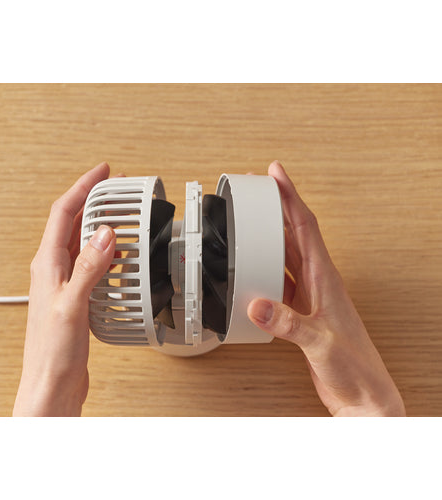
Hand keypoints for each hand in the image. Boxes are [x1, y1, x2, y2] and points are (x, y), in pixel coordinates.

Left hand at [13, 162, 115, 415]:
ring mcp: (66, 281)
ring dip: (103, 223)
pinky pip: (93, 262)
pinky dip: (109, 250)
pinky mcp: (77, 295)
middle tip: (120, 189)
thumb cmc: (52, 350)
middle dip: (96, 200)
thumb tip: (105, 234)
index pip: (64, 213)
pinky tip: (121, 254)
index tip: (103, 172)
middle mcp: (54, 268)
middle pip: (74, 222)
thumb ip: (88, 268)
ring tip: (124, 214)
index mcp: (47, 264)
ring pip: (84, 241)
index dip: (84, 187)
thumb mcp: (71, 305)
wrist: (52, 382)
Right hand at [247, 161, 405, 415]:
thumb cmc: (354, 365)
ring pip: (287, 254)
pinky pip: (280, 280)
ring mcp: (309, 295)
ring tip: (253, 220)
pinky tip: (255, 269)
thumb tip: (256, 305)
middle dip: (278, 206)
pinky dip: (266, 269)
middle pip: (294, 232)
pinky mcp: (300, 311)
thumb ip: (287, 323)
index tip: (277, 174)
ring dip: (271, 234)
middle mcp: (318, 281)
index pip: (305, 225)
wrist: (361, 392)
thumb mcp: (319, 341)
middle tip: (260, 188)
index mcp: (325, 277)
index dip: (291, 196)